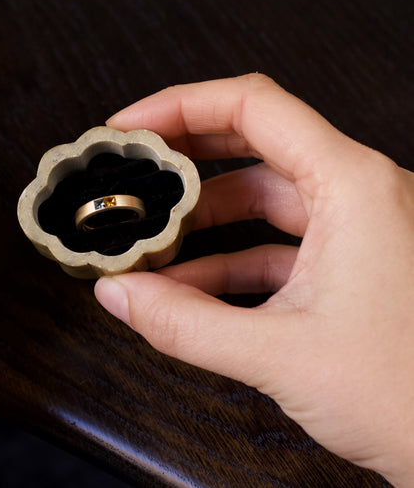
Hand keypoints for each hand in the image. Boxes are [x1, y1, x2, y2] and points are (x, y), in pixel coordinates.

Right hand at [95, 74, 413, 485]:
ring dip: (202, 220)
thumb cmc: (413, 397)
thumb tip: (119, 294)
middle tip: (135, 168)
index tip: (132, 126)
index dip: (181, 105)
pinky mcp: (347, 266)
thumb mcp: (284, 356)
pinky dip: (227, 260)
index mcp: (352, 185)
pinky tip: (186, 286)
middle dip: (186, 156)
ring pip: (261, 200)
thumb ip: (186, 324)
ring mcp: (354, 230)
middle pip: (253, 143)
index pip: (253, 107)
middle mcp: (357, 194)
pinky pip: (274, 245)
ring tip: (152, 241)